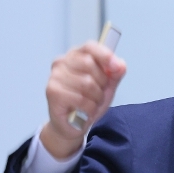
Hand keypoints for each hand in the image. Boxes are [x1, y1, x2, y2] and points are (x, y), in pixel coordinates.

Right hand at [39, 41, 126, 159]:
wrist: (73, 125)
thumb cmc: (88, 101)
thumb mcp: (106, 86)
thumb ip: (115, 73)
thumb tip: (120, 65)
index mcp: (75, 56)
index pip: (90, 46)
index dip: (105, 55)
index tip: (117, 67)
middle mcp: (61, 63)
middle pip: (90, 64)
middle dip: (102, 82)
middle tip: (98, 93)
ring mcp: (55, 77)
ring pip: (87, 83)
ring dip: (96, 98)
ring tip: (91, 103)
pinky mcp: (53, 93)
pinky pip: (81, 99)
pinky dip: (89, 108)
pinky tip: (84, 111)